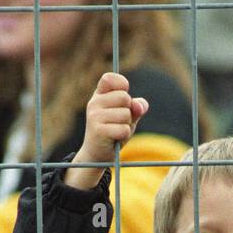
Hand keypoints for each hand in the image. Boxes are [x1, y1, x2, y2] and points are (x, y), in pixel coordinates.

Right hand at [66, 72, 148, 190]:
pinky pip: (123, 129)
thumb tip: (139, 106)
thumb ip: (137, 107)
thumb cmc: (114, 131)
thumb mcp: (128, 116)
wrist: (97, 155)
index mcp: (99, 95)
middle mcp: (94, 103)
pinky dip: (124, 136)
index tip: (123, 98)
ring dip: (127, 125)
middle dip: (128, 111)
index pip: (110, 78)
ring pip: (125, 114)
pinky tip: (114, 139)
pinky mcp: (98, 131)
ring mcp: (94, 116)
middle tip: (118, 121)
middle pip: (124, 97)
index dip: (121, 84)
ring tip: (116, 131)